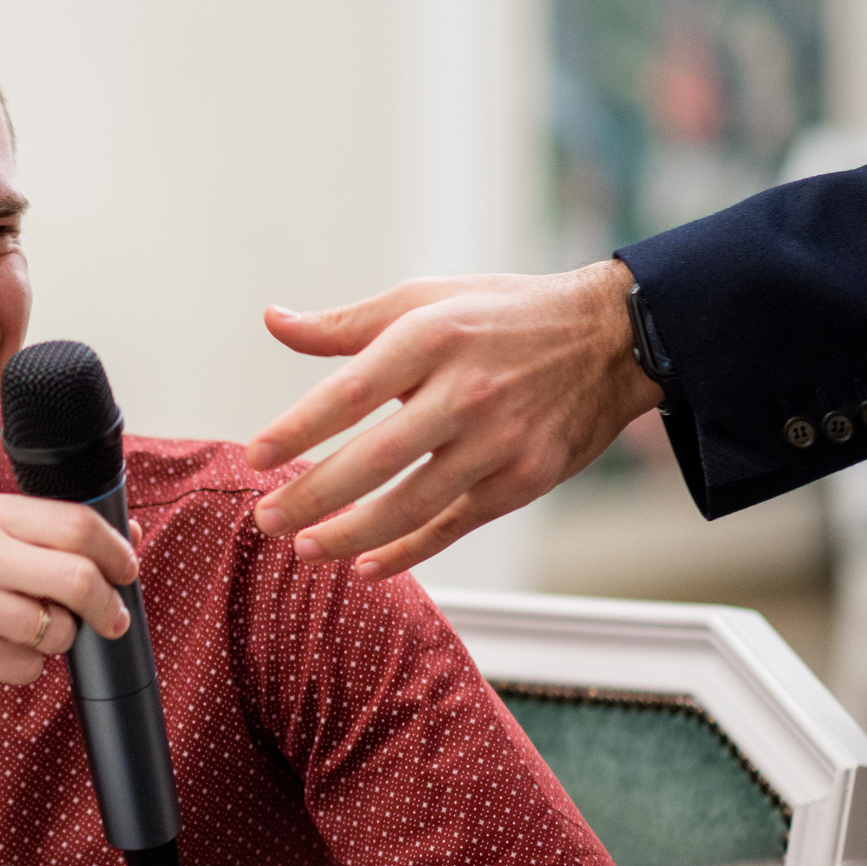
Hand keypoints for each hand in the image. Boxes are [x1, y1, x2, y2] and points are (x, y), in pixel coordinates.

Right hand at [0, 495, 135, 698]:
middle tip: (109, 621)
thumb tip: (126, 537)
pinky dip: (23, 667)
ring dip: (56, 642)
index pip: (77, 524)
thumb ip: (38, 536)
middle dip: (108, 606)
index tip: (127, 570)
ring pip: (59, 630)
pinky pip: (29, 667)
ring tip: (19, 635)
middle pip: (81, 578)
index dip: (116, 552)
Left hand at [242, 260, 663, 580]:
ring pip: (414, 504)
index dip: (299, 430)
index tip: (255, 457)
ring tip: (305, 547)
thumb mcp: (425, 299)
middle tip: (265, 519)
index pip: (350, 392)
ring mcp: (500, 440)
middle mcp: (466, 391)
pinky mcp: (524, 479)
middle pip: (376, 458)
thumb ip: (345, 324)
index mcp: (432, 337)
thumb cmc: (501, 316)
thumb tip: (273, 322)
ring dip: (351, 535)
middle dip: (313, 496)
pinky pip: (454, 526)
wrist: (611, 338)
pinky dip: (408, 552)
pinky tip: (366, 566)